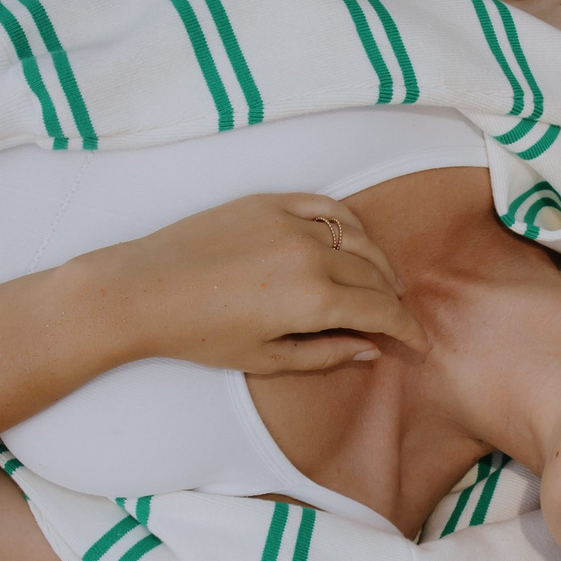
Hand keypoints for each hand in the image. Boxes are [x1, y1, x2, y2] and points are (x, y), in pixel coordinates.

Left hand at [78, 192, 429, 374]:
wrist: (142, 290)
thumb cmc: (198, 334)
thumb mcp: (267, 359)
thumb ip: (326, 354)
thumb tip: (370, 348)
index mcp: (313, 300)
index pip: (382, 310)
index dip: (408, 329)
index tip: (418, 342)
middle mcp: (310, 255)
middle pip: (375, 275)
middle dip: (393, 300)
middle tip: (397, 318)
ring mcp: (290, 222)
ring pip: (359, 238)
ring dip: (379, 262)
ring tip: (383, 283)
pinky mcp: (270, 202)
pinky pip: (328, 207)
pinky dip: (350, 224)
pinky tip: (354, 241)